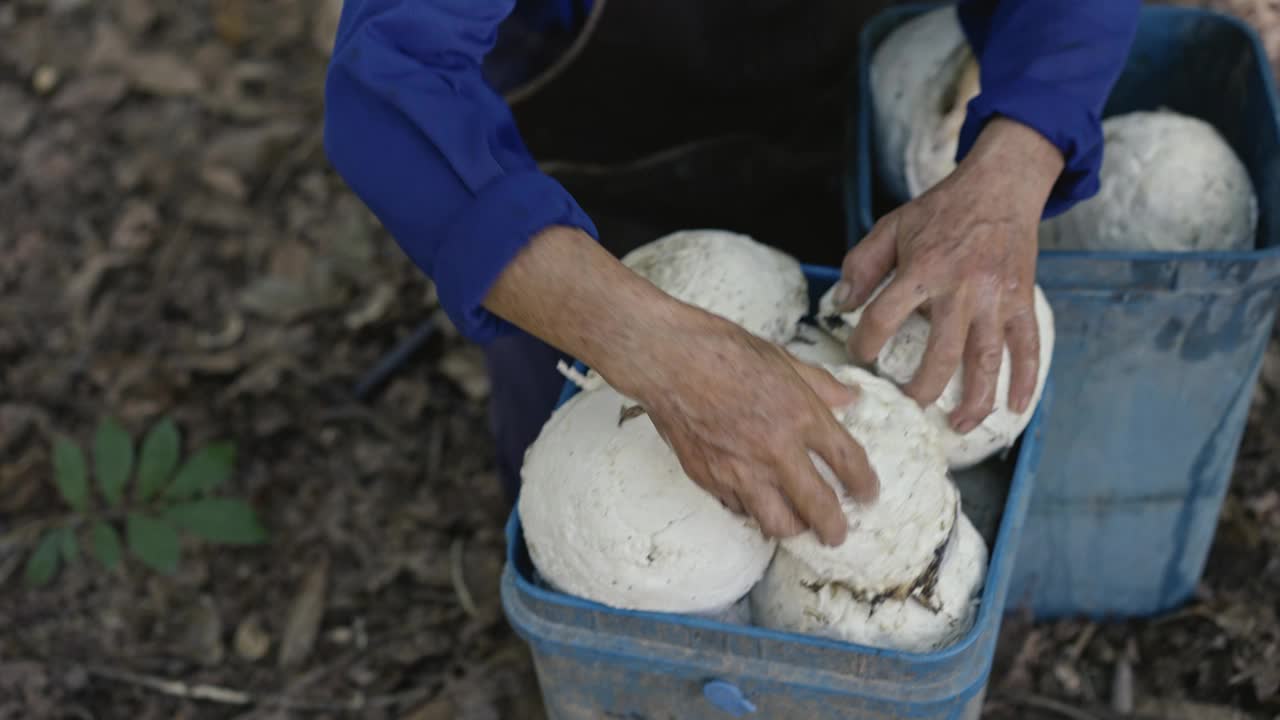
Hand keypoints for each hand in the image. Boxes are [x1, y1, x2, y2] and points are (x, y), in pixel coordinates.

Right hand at [483, 225, 877, 546]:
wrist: (666, 360)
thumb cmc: (721, 349)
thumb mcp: (781, 358)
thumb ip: (820, 384)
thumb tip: (850, 398)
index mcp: (801, 415)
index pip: (848, 462)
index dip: (864, 485)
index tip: (868, 494)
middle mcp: (776, 450)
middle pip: (819, 508)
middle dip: (835, 529)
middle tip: (838, 535)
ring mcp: (740, 470)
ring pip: (778, 523)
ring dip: (793, 529)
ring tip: (798, 527)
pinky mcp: (709, 479)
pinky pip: (739, 509)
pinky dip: (751, 511)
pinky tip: (756, 503)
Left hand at [831, 117, 1063, 431]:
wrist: (1000, 185)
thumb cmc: (942, 208)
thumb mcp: (892, 226)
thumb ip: (862, 265)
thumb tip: (841, 305)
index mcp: (923, 269)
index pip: (883, 318)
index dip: (863, 343)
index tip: (858, 356)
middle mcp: (961, 289)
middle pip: (940, 354)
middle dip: (922, 390)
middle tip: (909, 406)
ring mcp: (995, 298)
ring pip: (985, 359)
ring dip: (974, 399)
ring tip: (958, 426)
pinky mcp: (1021, 300)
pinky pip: (1027, 346)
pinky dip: (1024, 379)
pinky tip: (1014, 407)